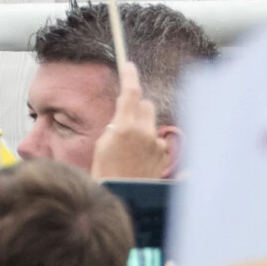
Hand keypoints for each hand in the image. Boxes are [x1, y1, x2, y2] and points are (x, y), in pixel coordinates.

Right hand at [92, 62, 170, 181]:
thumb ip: (116, 124)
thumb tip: (123, 112)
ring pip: (152, 123)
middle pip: (146, 104)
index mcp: (124, 127)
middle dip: (137, 107)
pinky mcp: (164, 156)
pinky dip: (150, 144)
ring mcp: (156, 145)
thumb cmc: (106, 175)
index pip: (130, 91)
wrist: (122, 200)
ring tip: (130, 149)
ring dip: (143, 128)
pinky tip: (139, 159)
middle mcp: (145, 132)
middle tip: (124, 120)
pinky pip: (158, 141)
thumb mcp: (102, 145)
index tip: (128, 65)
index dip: (130, 75)